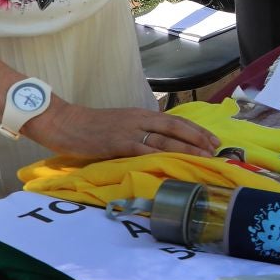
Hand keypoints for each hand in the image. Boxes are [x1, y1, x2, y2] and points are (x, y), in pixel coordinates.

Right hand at [23, 101, 221, 159]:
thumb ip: (138, 131)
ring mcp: (130, 131)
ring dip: (188, 149)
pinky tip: (175, 165)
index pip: (175, 120)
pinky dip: (163, 158)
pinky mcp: (118, 143)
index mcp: (141, 114)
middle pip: (177, 128)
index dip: (196, 130)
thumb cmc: (90, 126)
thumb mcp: (120, 124)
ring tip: (205, 158)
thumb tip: (158, 145)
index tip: (213, 140)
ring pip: (166, 140)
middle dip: (199, 139)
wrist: (64, 122)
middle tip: (216, 150)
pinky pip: (145, 150)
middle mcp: (140, 119)